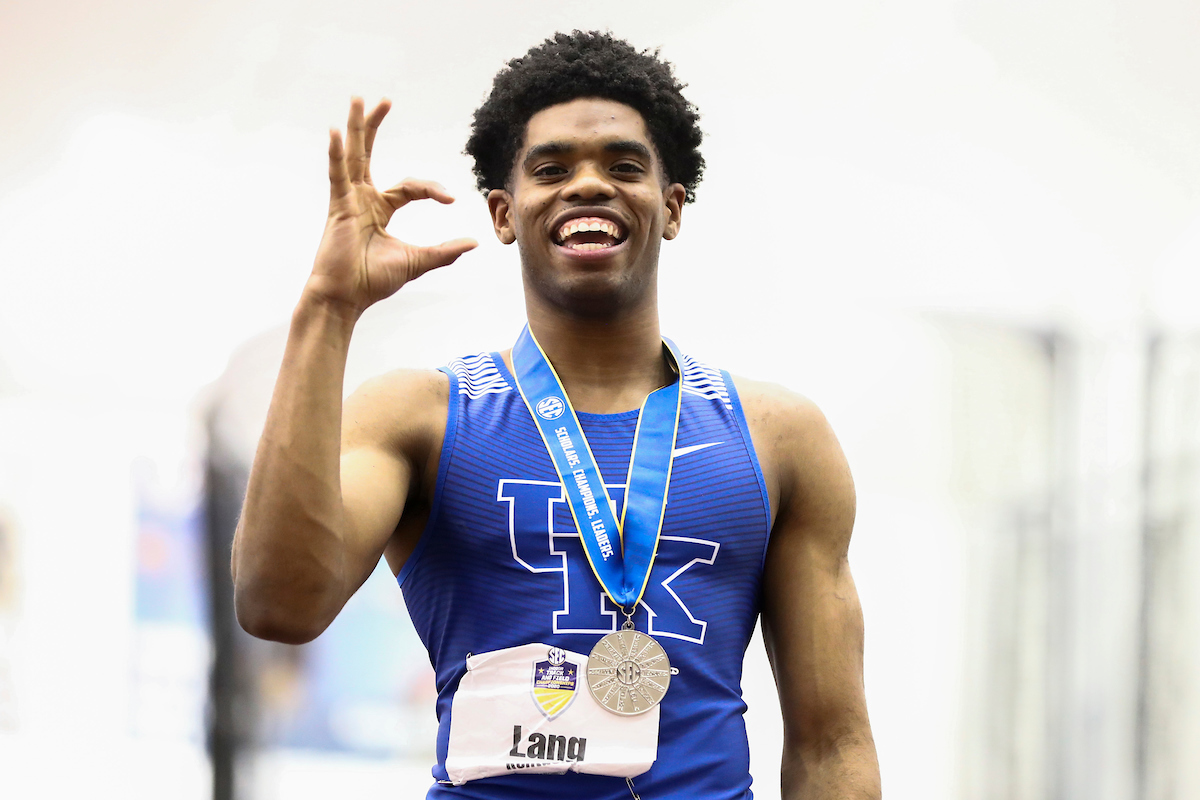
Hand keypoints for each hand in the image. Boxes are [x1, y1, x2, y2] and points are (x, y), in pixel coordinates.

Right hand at [307, 97, 476, 315]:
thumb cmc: (373, 281)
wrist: (347, 298)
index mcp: (379, 209)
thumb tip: (474, 242)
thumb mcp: (418, 262)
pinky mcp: (338, 207)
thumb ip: (444, 251)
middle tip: (385, 100)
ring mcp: (348, 200)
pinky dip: (336, 154)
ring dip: (357, 128)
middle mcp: (362, 199)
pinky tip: (337, 131)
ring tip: (358, 100)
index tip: (449, 200)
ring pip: (353, 156)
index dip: (431, 189)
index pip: (410, 187)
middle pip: (369, 154)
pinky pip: (337, 175)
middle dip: (375, 126)